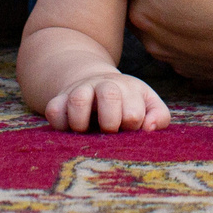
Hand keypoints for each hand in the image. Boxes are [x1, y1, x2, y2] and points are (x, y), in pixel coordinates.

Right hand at [43, 70, 171, 132]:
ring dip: (83, 122)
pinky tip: (69, 129)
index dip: (131, 127)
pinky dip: (59, 124)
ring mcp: (79, 91)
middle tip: (109, 131)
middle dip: (111, 121)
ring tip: (86, 131)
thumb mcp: (147, 103)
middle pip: (109, 95)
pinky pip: (53, 111)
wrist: (94, 81)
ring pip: (78, 101)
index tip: (129, 129)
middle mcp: (103, 86)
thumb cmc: (126, 101)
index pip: (133, 113)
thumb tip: (149, 128)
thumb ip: (159, 116)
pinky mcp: (59, 100)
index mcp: (128, 89)